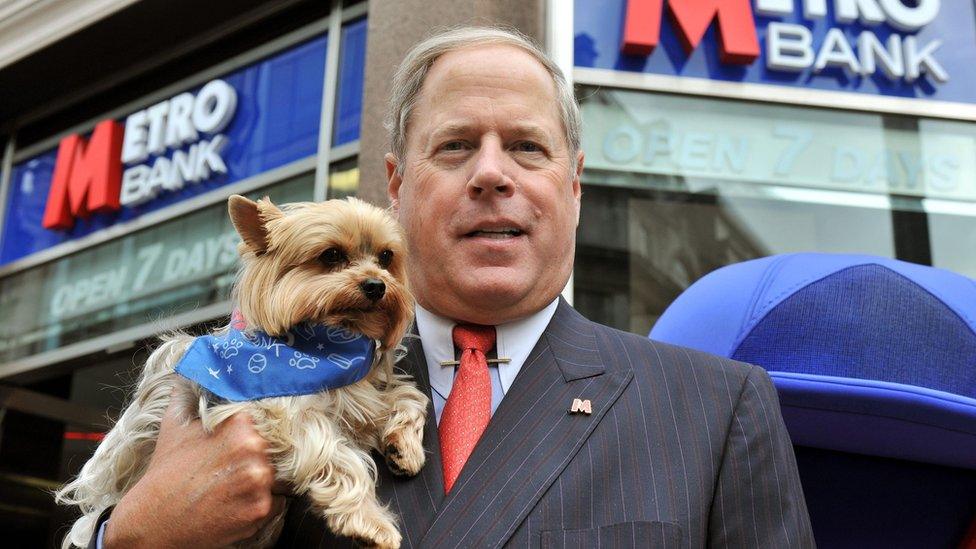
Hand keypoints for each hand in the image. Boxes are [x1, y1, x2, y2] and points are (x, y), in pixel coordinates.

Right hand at [103, 402, 283, 547]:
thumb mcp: (175, 425)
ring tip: (228, 486)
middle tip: (229, 468)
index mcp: (238, 425)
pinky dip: (260, 502)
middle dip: (255, 457)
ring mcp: (259, 482)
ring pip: (275, 475)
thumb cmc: (165, 474)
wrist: (152, 523)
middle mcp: (254, 451)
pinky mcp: (261, 510)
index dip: (253, 431)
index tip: (242, 441)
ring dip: (258, 480)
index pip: (264, 420)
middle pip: (271, 449)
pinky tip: (234, 503)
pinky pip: (276, 501)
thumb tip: (192, 371)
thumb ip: (189, 394)